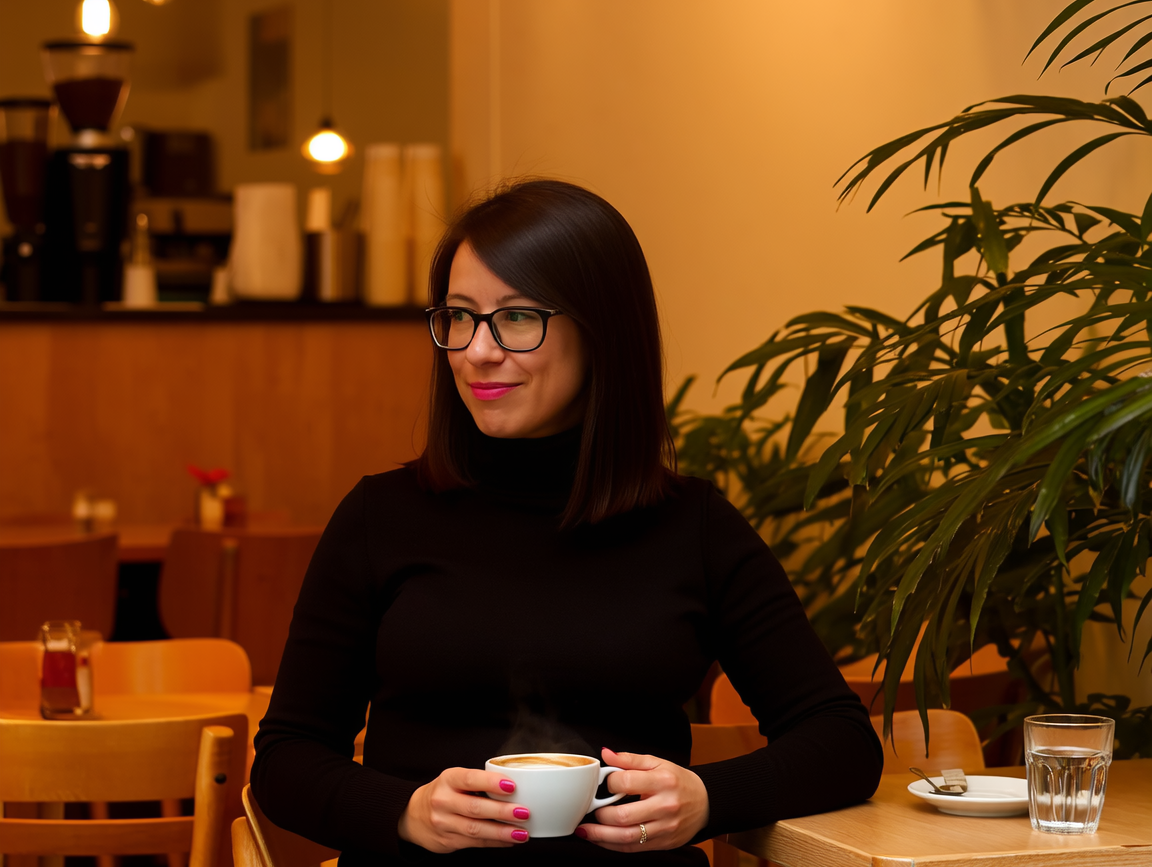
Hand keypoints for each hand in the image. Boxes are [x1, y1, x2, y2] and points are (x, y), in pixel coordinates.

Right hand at [397, 767, 530, 852]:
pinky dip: (494, 842)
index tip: (512, 786)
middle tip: (523, 812)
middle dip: (502, 811)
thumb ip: (478, 782)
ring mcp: (443, 823)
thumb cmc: (443, 793)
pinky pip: (475, 843)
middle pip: (475, 807)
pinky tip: (510, 840)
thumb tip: (515, 787)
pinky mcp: (447, 841)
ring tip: (522, 832)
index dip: (491, 782)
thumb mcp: (454, 780)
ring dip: (502, 832)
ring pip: (475, 829)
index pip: (470, 779)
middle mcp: (443, 801)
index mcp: (448, 779)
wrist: (412, 815)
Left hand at [575, 747, 708, 851]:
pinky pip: (633, 848)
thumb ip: (630, 759)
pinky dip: (613, 846)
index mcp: (662, 781)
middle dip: (599, 815)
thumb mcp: (658, 763)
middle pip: (623, 816)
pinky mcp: (663, 843)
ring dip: (600, 836)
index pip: (626, 783)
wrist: (706, 802)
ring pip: (626, 837)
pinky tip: (601, 840)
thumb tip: (606, 754)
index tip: (603, 783)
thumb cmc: (679, 781)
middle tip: (588, 811)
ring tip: (584, 831)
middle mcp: (665, 806)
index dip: (609, 783)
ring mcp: (664, 828)